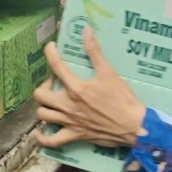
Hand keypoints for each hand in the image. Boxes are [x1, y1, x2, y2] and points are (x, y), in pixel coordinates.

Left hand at [32, 25, 144, 149]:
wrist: (133, 126)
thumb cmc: (121, 98)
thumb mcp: (108, 72)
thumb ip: (94, 51)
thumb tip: (86, 30)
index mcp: (76, 88)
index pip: (56, 66)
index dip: (50, 53)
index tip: (50, 47)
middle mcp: (68, 105)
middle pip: (41, 95)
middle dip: (44, 86)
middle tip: (54, 82)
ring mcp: (69, 122)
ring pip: (42, 115)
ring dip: (44, 107)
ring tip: (52, 101)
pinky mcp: (74, 136)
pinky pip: (52, 141)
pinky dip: (42, 138)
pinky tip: (39, 132)